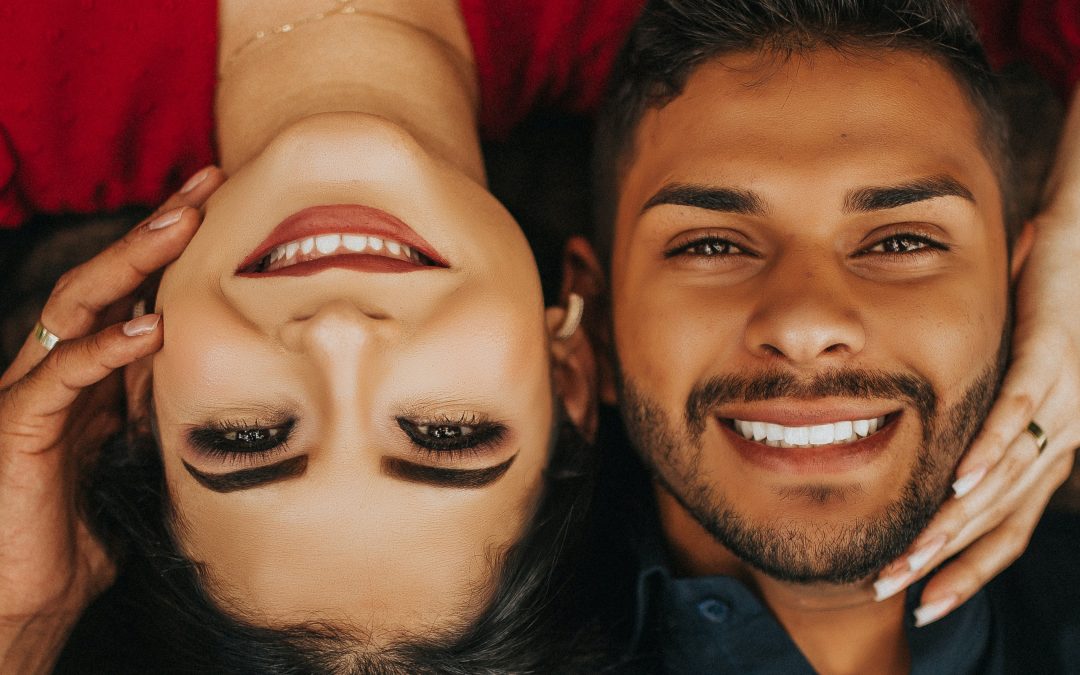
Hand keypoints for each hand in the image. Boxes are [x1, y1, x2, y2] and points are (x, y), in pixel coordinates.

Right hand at [0, 167, 223, 674]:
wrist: (32, 594)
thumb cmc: (87, 525)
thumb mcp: (141, 450)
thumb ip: (163, 404)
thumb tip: (219, 370)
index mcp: (92, 371)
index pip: (133, 292)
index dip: (172, 249)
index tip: (223, 206)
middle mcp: (60, 367)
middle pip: (105, 280)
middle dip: (154, 229)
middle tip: (206, 186)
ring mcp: (35, 392)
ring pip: (75, 308)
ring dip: (129, 262)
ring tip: (179, 226)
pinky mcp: (17, 428)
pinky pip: (59, 378)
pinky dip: (103, 350)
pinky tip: (148, 329)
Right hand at [872, 209, 1079, 626]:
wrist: (1079, 243)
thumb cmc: (1035, 306)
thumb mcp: (998, 374)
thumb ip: (969, 416)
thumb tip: (922, 450)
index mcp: (1048, 449)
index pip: (1007, 530)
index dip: (969, 572)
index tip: (924, 604)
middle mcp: (1060, 436)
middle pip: (998, 518)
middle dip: (944, 561)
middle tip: (890, 588)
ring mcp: (1061, 397)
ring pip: (1003, 476)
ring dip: (953, 521)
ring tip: (911, 553)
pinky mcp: (1054, 352)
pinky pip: (1017, 410)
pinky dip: (987, 449)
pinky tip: (957, 481)